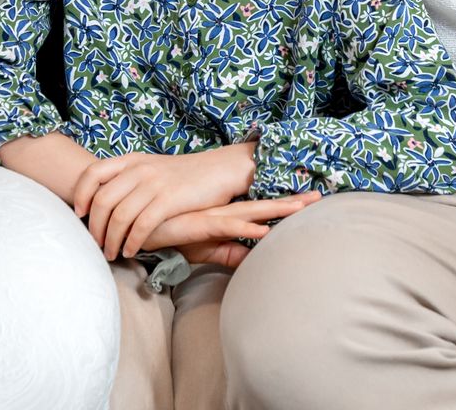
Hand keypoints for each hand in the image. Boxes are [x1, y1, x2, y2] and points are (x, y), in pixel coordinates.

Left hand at [74, 145, 257, 258]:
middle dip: (95, 227)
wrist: (220, 170)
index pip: (93, 173)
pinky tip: (131, 251)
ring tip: (111, 254)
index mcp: (132, 160)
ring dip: (111, 240)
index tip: (79, 213)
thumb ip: (129, 180)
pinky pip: (141, 226)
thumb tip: (104, 201)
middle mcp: (139, 170)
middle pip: (102, 201)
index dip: (81, 194)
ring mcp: (154, 184)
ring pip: (119, 217)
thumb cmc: (184, 175)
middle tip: (96, 244)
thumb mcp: (152, 168)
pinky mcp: (169, 200)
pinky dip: (132, 242)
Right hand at [137, 193, 321, 252]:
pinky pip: (224, 227)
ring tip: (300, 207)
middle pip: (262, 206)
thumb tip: (255, 260)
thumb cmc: (170, 238)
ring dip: (274, 210)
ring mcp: (210, 217)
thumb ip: (231, 253)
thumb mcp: (206, 250)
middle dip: (289, 202)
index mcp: (225, 216)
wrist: (137, 229)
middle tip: (318, 195)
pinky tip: (262, 230)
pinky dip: (244, 228)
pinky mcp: (196, 226)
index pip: (261, 209)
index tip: (312, 199)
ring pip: (248, 212)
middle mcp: (221, 212)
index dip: (285, 205)